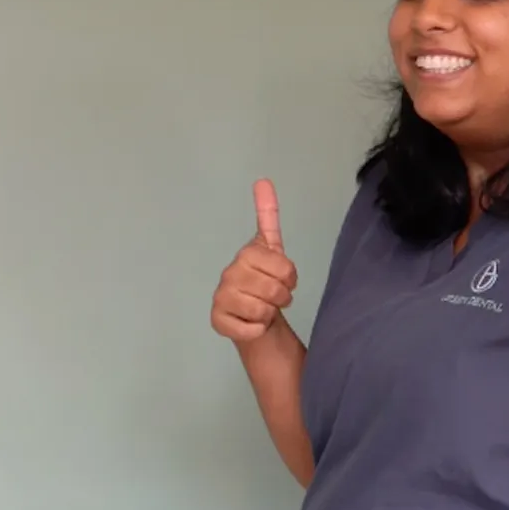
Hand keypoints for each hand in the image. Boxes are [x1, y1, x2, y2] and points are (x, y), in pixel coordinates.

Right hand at [211, 180, 297, 341]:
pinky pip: (249, 328)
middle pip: (274, 290)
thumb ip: (268, 216)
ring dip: (269, 314)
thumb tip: (263, 179)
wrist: (255, 316)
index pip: (284, 267)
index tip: (285, 278)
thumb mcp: (271, 248)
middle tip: (275, 297)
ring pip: (262, 310)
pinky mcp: (217, 320)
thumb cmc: (266, 280)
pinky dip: (257, 329)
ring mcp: (220, 297)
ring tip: (263, 309)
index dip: (291, 277)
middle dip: (282, 297)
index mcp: (246, 254)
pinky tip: (252, 323)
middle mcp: (229, 273)